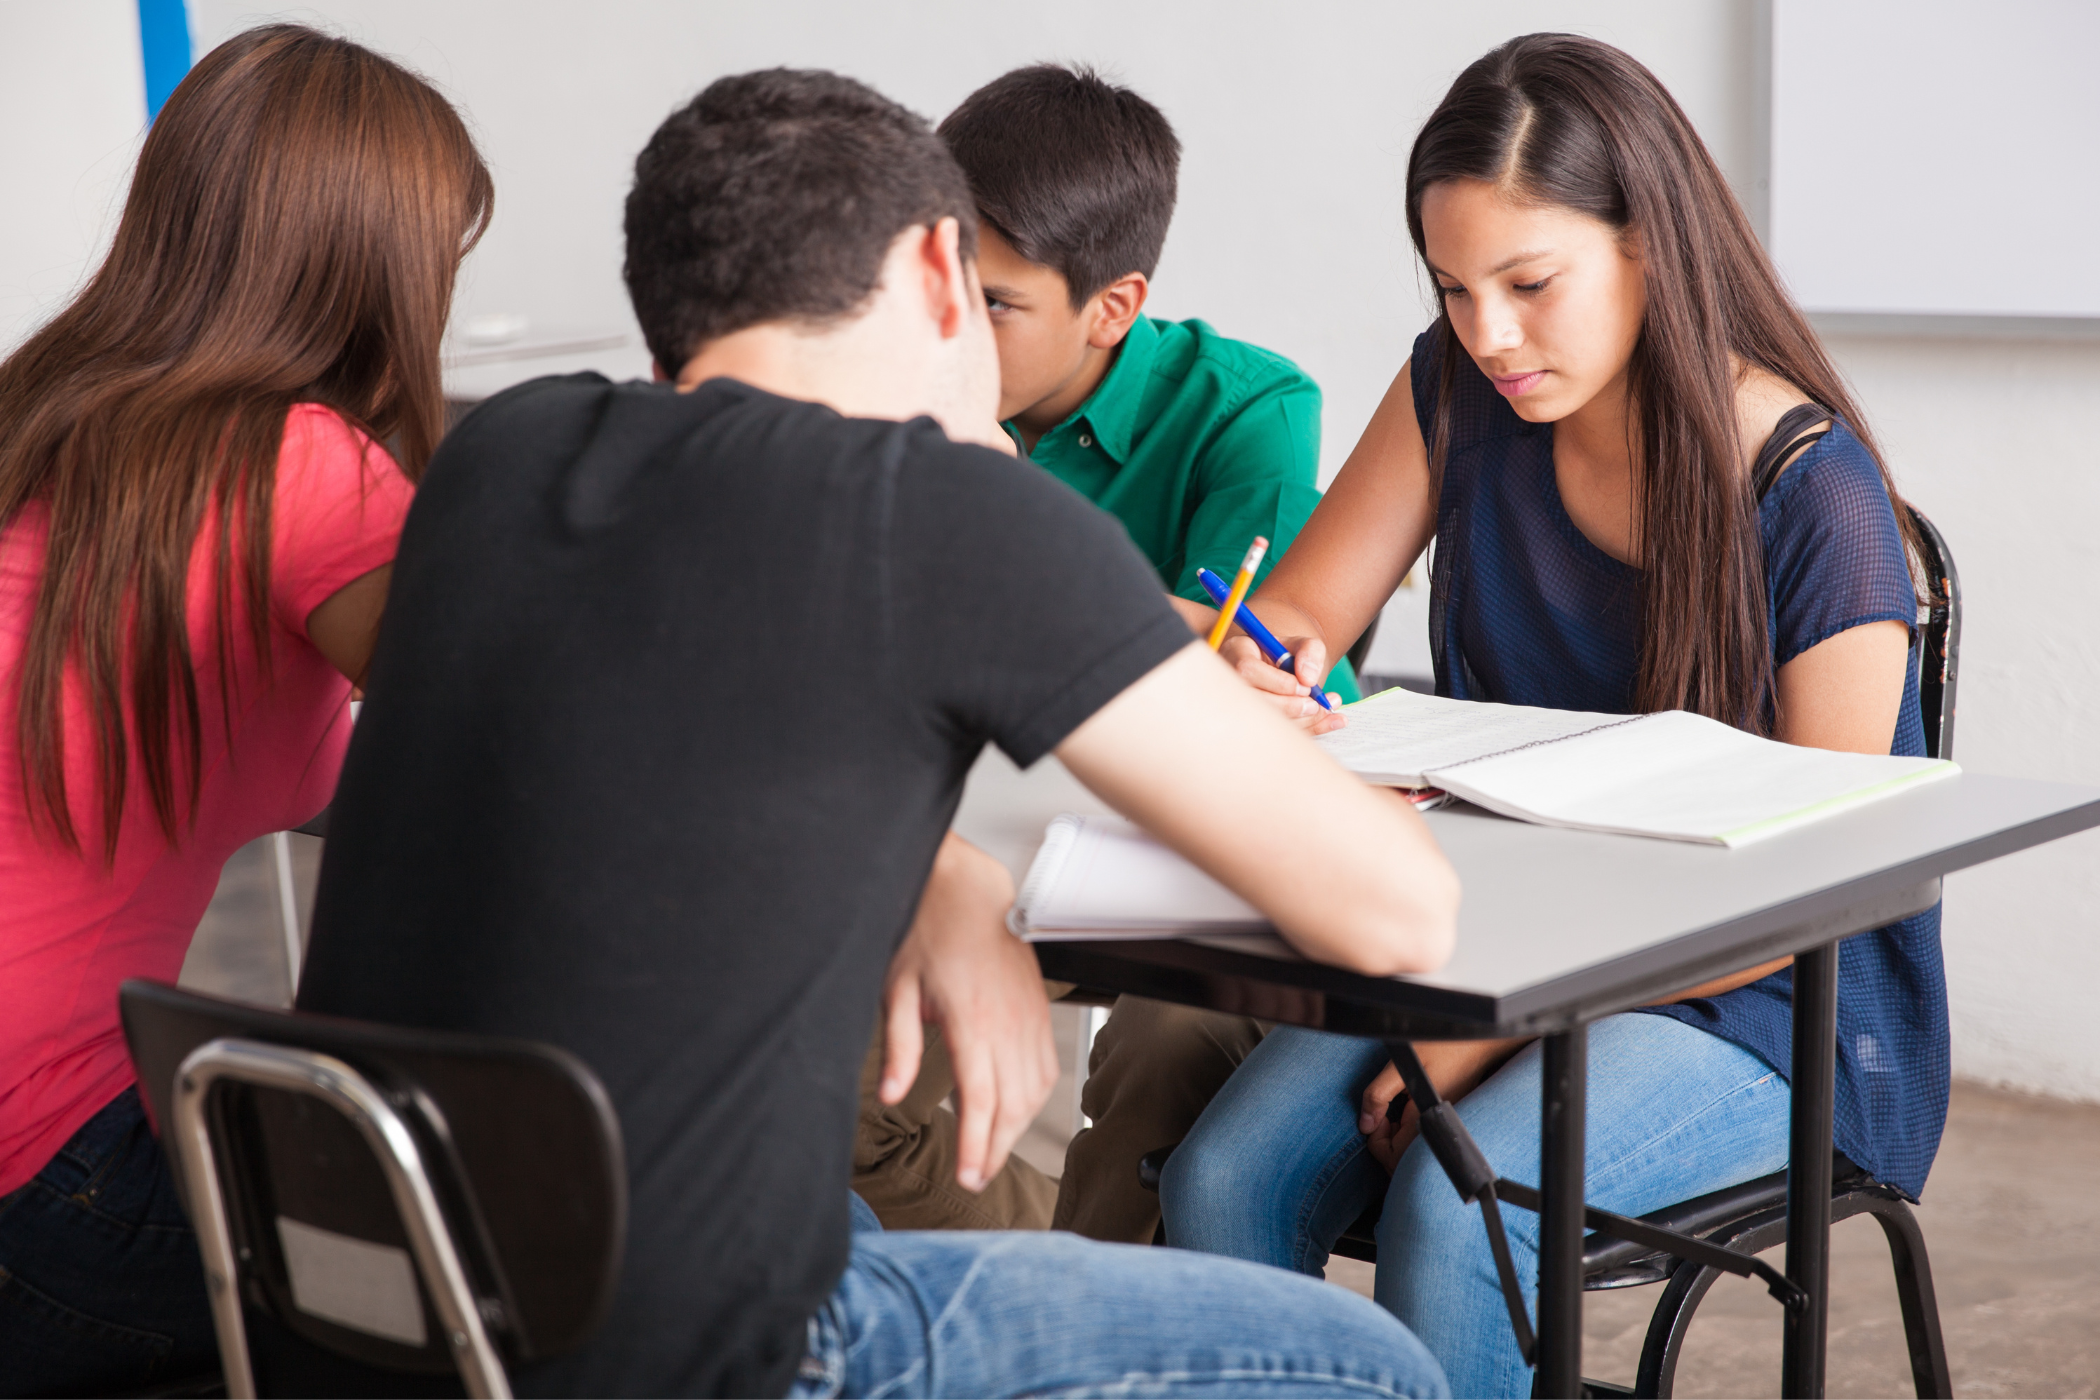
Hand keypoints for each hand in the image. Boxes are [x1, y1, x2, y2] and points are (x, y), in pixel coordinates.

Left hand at [881, 833, 1058, 1190]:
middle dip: (997, 1149)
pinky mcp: (1039, 1011)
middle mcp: (1008, 1024)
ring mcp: (1030, 1018)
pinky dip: (1036, 1098)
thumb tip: (891, 1095)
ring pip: (1035, 1091)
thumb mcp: (898, 989)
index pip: (981, 1099)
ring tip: (993, 1149)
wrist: (970, 893)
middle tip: (977, 1175)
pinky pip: (1047, 1067)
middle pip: (1013, 1105)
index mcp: (971, 1021)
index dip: (978, 1146)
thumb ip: (898, 1047)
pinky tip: (1018, 1109)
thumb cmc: (929, 933)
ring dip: (1017, 1127)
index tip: (969, 1177)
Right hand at [1219, 633, 1345, 733]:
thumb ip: (1310, 650)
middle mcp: (1229, 680)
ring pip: (1262, 722)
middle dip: (1290, 707)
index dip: (1279, 683)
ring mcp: (1235, 705)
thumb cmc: (1283, 655)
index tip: (1305, 686)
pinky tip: (1332, 722)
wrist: (1276, 673)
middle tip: (1316, 705)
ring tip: (1328, 710)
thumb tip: (1308, 678)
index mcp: (1237, 653)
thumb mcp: (1299, 644)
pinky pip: (1275, 734)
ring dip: (1301, 721)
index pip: (1248, 670)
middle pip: (1253, 700)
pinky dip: (1309, 730)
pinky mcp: (1250, 725)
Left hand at [1357, 1038, 1530, 1173]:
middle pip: (1405, 1161)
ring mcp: (1446, 1127)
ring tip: (1393, 1112)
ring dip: (1396, 1138)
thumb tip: (1365, 1124)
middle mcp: (1439, 1130)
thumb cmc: (1443, 1047)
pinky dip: (1409, 1132)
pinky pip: (1425, 1139)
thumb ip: (1378, 1095)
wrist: (1478, 1040)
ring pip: (1414, 1152)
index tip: (1374, 1120)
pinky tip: (1407, 1110)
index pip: (1394, 1159)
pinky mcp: (1450, 1121)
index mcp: (1425, 1121)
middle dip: (1384, 1144)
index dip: (1375, 1143)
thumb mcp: (1400, 1065)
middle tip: (1381, 1117)